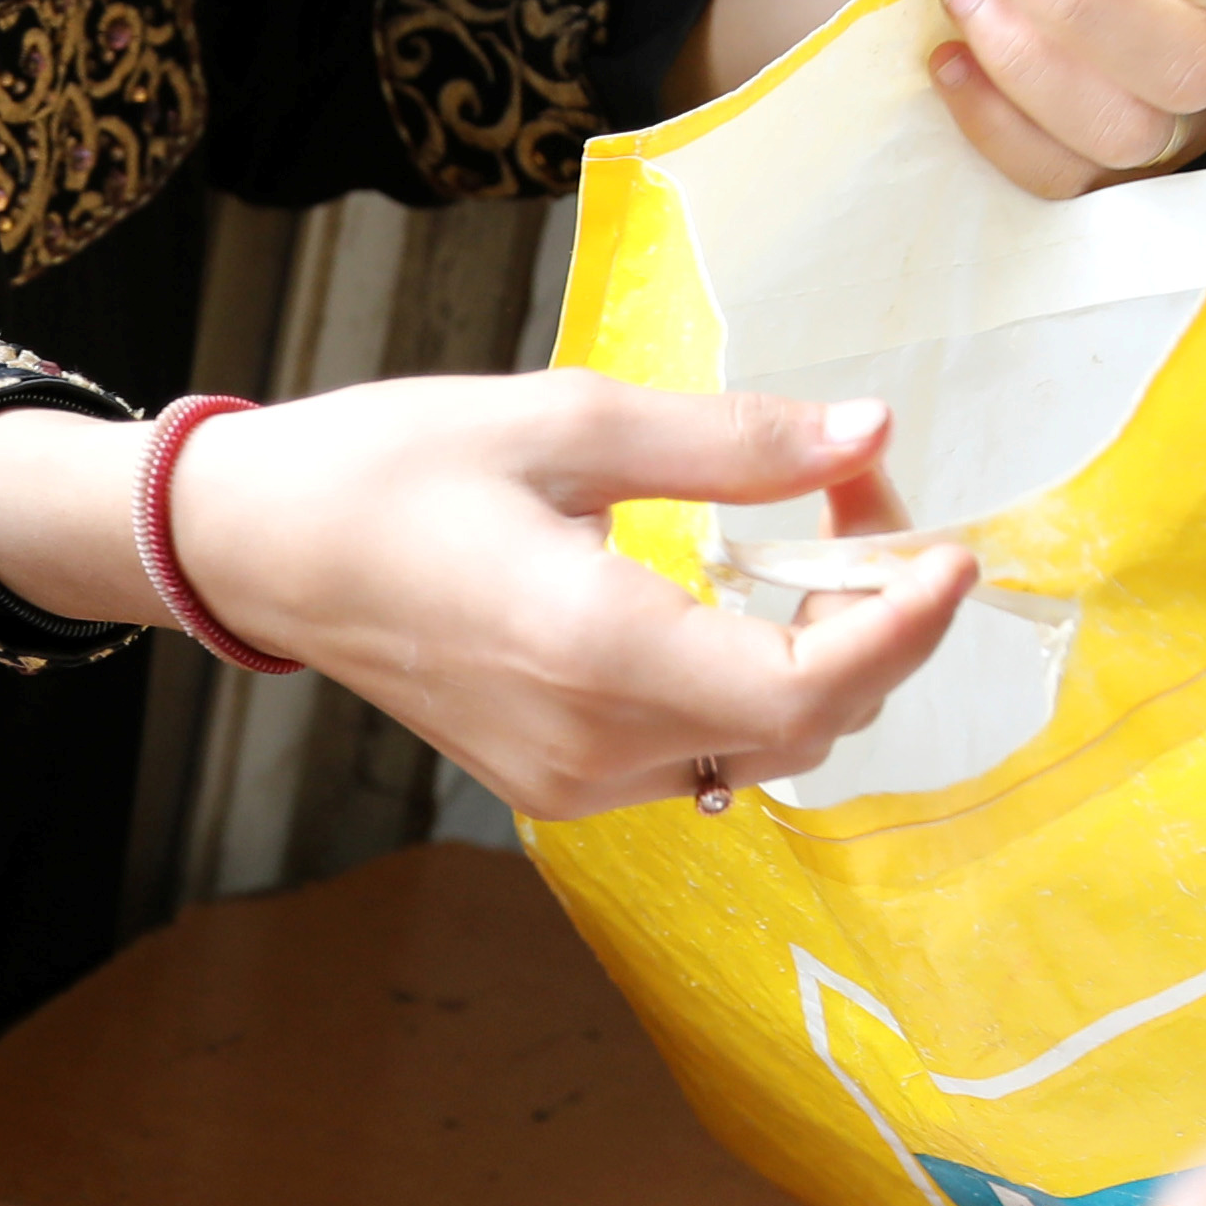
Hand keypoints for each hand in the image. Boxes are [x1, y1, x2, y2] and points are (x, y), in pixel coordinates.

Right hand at [0, 372, 969, 815]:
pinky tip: (732, 597)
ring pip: (760, 748)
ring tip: (803, 537)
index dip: (903, 627)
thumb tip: (865, 434)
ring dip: (816, 654)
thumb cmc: (387, 467)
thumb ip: (727, 443)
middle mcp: (591, 745)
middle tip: (856, 496)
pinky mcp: (555, 785)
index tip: (947, 548)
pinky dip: (750, 684)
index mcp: (593, 650)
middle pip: (805, 725)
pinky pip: (699, 754)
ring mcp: (572, 780)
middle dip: (868, 619)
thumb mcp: (563, 420)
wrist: (258, 551)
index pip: (807, 686)